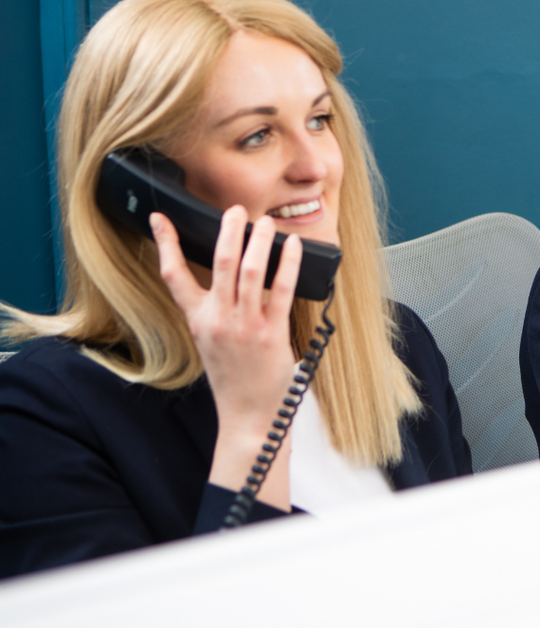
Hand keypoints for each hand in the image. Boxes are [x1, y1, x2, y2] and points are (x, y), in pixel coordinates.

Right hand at [150, 206, 302, 509]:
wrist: (248, 417)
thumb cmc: (234, 380)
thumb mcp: (211, 343)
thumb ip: (217, 311)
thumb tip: (233, 275)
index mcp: (198, 320)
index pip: (173, 276)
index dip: (166, 244)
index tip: (159, 218)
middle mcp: (217, 319)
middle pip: (218, 263)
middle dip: (226, 231)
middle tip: (235, 210)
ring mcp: (244, 326)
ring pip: (248, 271)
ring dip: (258, 241)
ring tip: (266, 223)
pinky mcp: (270, 333)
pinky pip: (280, 290)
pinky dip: (287, 263)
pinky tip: (293, 246)